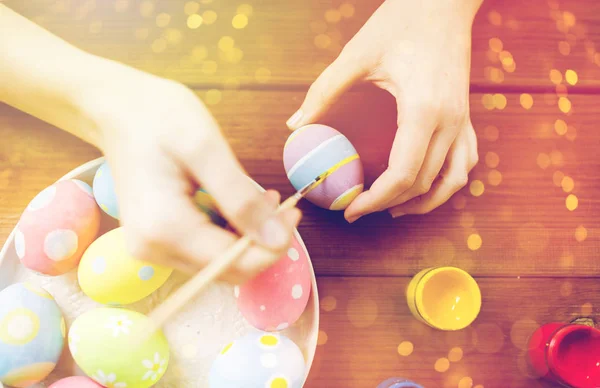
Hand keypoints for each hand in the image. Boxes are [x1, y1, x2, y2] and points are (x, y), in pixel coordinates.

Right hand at [80, 61, 299, 282]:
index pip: (235, 263)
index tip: (293, 212)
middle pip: (228, 270)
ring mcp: (152, 248)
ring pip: (219, 262)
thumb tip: (278, 239)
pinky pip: (205, 250)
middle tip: (278, 203)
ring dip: (248, 237)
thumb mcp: (206, 149)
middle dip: (262, 242)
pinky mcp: (156, 239)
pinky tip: (237, 203)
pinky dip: (229, 231)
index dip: (273, 245)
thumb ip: (241, 199)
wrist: (115, 109)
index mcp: (165, 229)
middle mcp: (154, 250)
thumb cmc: (157, 117)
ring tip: (261, 198)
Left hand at [287, 0, 481, 221]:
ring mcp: (463, 120)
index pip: (403, 175)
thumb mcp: (357, 55)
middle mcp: (450, 121)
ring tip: (392, 210)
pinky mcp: (465, 115)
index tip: (349, 208)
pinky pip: (464, 162)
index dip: (375, 199)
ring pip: (451, 180)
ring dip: (423, 202)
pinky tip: (424, 186)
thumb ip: (324, 91)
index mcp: (424, 110)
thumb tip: (295, 124)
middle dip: (388, 203)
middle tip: (356, 209)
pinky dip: (446, 182)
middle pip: (422, 183)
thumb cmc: (402, 20)